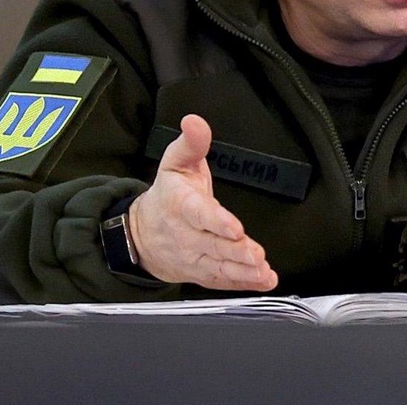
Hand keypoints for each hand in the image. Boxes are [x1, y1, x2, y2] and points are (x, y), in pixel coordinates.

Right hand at [128, 114, 277, 290]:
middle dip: (235, 252)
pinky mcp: (201, 273)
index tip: (235, 228)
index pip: (199, 214)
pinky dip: (243, 284)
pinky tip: (264, 281)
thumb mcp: (175, 163)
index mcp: (180, 205)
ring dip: (242, 271)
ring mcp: (193, 258)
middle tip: (257, 255)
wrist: (142, 235)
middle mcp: (186, 235)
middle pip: (213, 245)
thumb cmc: (168, 195)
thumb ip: (191, 143)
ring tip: (263, 271)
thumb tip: (195, 121)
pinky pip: (222, 282)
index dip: (217, 222)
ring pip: (218, 267)